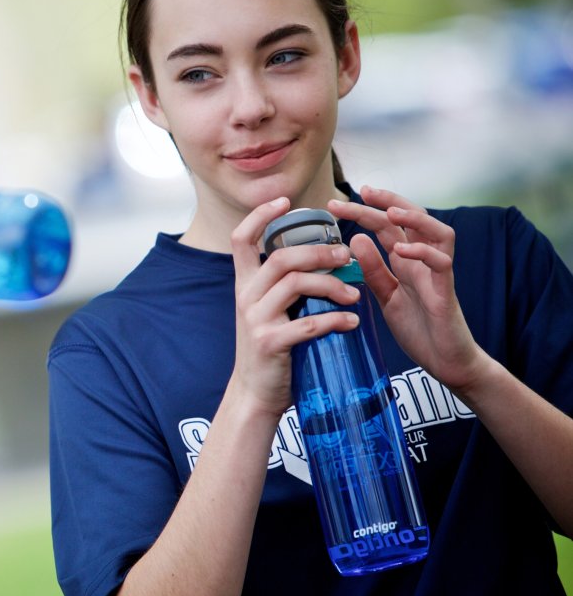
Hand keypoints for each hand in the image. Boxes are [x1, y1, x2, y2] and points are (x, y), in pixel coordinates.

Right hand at [229, 198, 361, 417]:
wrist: (255, 394)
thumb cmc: (271, 349)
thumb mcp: (268, 311)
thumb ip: (284, 286)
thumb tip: (323, 258)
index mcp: (245, 285)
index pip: (241, 239)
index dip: (260, 215)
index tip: (285, 201)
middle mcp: (246, 297)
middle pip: (280, 257)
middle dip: (318, 252)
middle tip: (345, 255)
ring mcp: (256, 320)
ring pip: (295, 285)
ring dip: (331, 284)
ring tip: (354, 294)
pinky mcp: (270, 343)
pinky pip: (308, 324)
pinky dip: (335, 320)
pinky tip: (352, 322)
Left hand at [328, 187, 484, 392]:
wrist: (445, 363)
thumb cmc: (419, 329)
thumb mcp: (386, 298)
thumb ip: (373, 271)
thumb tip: (354, 239)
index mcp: (406, 262)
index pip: (388, 227)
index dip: (367, 211)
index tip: (338, 204)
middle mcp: (424, 262)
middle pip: (413, 219)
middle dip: (388, 202)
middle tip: (362, 192)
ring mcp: (438, 274)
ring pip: (438, 232)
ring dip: (415, 219)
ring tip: (389, 214)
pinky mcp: (446, 292)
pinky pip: (442, 264)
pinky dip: (423, 253)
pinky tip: (402, 251)